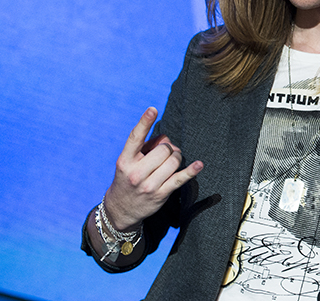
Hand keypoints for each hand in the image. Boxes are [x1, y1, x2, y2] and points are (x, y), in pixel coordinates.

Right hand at [103, 107, 202, 230]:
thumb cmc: (128, 179)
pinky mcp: (161, 194)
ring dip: (176, 158)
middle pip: (163, 149)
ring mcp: (148, 185)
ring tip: (170, 162)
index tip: (153, 109)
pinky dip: (191, 171)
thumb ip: (146, 147)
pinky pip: (179, 179)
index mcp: (125, 160)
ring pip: (173, 161)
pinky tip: (199, 164)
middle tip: (166, 153)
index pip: (135, 138)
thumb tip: (168, 139)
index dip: (144, 122)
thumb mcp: (129, 162)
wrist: (120, 210)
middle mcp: (135, 173)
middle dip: (168, 148)